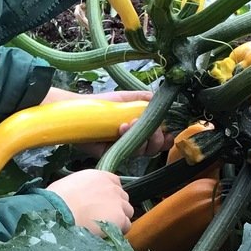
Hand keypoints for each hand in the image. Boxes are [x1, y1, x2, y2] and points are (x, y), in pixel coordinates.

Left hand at [43, 88, 170, 158]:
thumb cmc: (104, 104)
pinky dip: (127, 140)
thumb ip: (145, 98)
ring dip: (141, 137)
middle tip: (150, 127)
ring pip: (142, 151)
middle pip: (155, 147)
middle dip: (156, 137)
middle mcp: (135, 140)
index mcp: (141, 128)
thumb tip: (160, 99)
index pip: (161, 137)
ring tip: (128, 122)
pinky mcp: (112, 153)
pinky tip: (121, 127)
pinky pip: (125, 153)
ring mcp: (124, 147)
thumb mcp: (127, 97)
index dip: (167, 138)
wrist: (81, 109)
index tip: (169, 133)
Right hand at [47, 170, 134, 234]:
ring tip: (105, 227)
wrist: (60, 212)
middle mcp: (111, 186)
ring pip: (127, 211)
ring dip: (119, 218)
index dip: (109, 194)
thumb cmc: (56, 200)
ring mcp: (118, 202)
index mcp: (99, 176)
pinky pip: (126, 225)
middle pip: (122, 197)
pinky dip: (119, 230)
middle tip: (102, 216)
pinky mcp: (120, 218)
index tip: (102, 202)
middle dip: (115, 206)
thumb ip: (81, 187)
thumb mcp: (68, 185)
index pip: (114, 182)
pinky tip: (107, 233)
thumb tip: (78, 197)